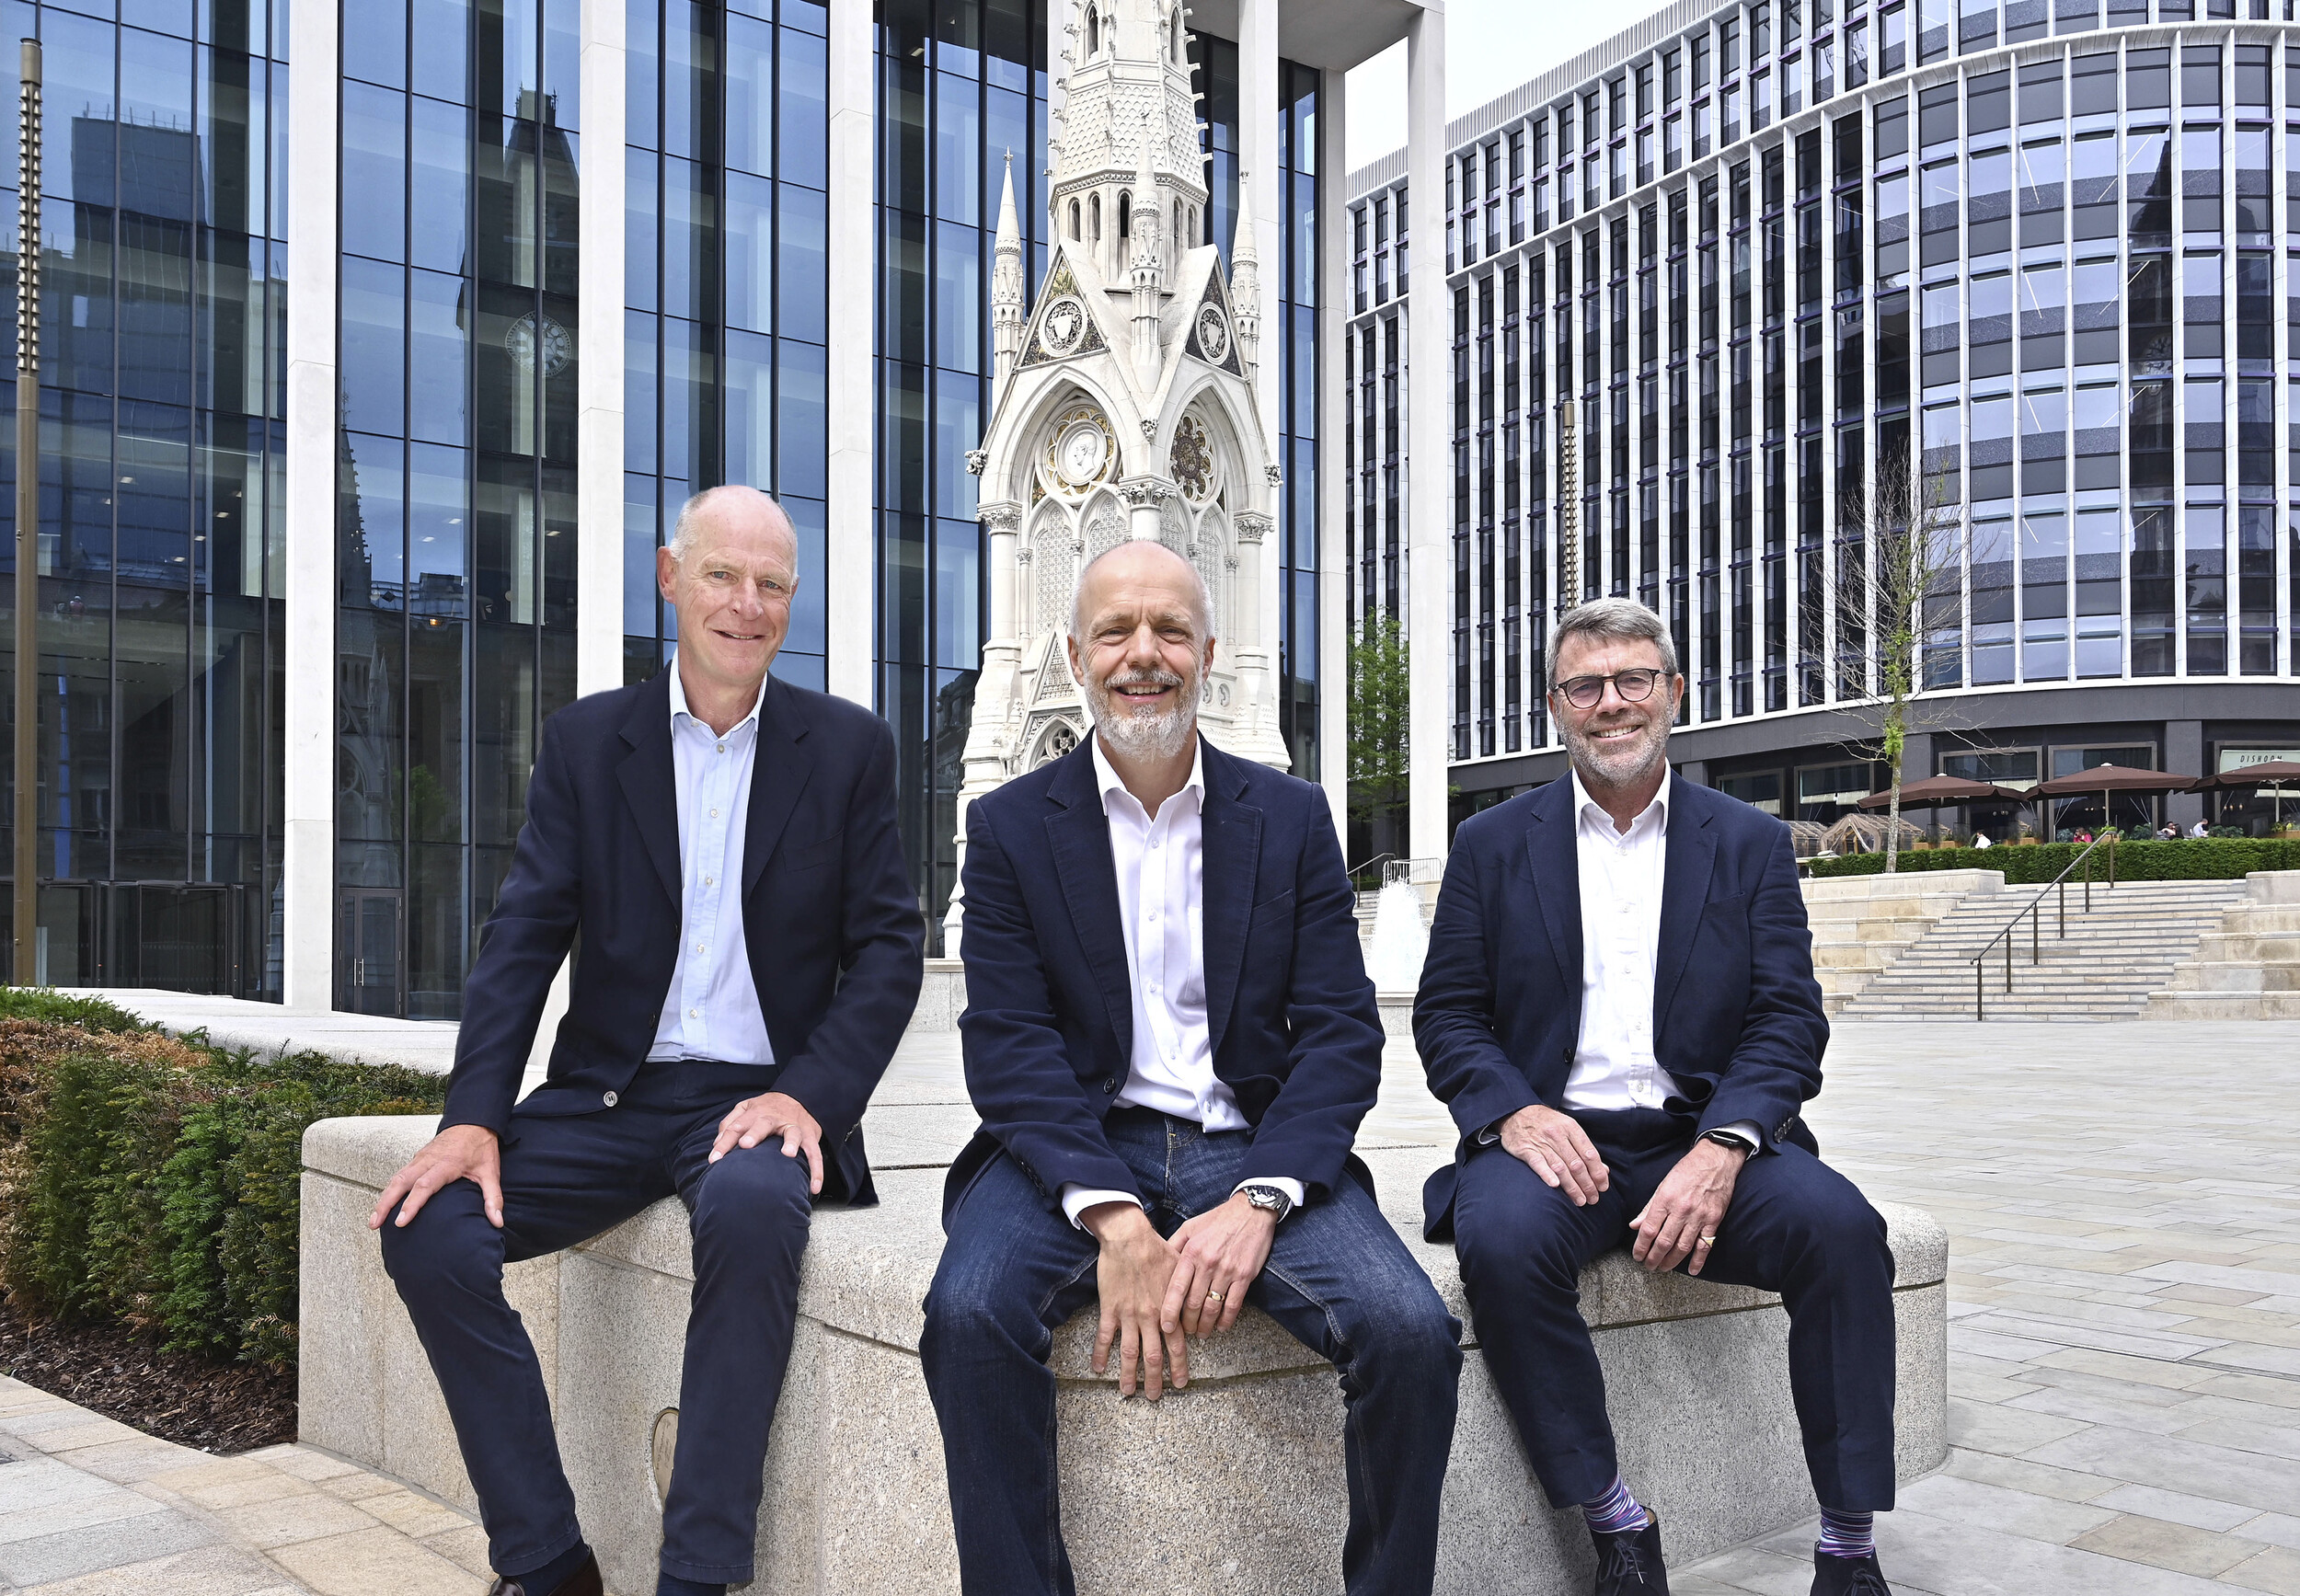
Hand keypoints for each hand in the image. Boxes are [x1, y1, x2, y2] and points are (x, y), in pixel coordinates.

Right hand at [369, 1124, 502, 1230]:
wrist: (474, 1121)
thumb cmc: (481, 1148)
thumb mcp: (491, 1172)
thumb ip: (493, 1197)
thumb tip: (497, 1221)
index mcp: (446, 1164)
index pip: (424, 1186)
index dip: (411, 1204)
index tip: (400, 1222)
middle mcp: (428, 1160)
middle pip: (401, 1182)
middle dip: (386, 1204)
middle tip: (374, 1224)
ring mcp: (420, 1158)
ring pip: (396, 1178)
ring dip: (383, 1198)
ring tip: (374, 1220)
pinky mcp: (417, 1158)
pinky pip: (399, 1174)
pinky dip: (389, 1189)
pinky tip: (384, 1204)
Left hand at [710, 1091, 824, 1193]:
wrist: (800, 1096)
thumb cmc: (767, 1108)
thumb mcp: (746, 1108)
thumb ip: (730, 1123)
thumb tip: (716, 1144)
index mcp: (755, 1113)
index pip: (736, 1127)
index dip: (724, 1143)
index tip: (714, 1160)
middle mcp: (775, 1118)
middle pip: (764, 1124)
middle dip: (755, 1133)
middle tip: (745, 1145)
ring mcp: (794, 1127)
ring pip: (794, 1134)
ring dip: (791, 1143)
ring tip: (788, 1154)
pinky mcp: (810, 1136)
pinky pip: (815, 1153)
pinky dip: (817, 1170)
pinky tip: (814, 1188)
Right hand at [1082, 1202, 1189, 1398]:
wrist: (1130, 1238)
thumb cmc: (1157, 1250)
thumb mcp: (1183, 1271)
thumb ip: (1189, 1293)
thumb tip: (1199, 1306)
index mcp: (1169, 1310)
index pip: (1177, 1345)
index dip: (1179, 1366)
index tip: (1181, 1383)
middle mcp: (1151, 1317)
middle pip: (1154, 1356)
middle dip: (1155, 1380)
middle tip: (1154, 1398)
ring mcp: (1129, 1315)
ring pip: (1129, 1353)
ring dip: (1128, 1375)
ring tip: (1128, 1392)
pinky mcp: (1110, 1308)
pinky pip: (1104, 1336)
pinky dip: (1099, 1354)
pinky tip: (1097, 1369)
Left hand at [1162, 1192, 1277, 1337]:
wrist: (1251, 1211)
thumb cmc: (1218, 1220)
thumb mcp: (1190, 1227)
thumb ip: (1174, 1246)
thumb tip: (1158, 1263)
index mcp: (1191, 1252)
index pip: (1176, 1288)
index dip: (1169, 1311)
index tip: (1165, 1327)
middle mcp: (1208, 1263)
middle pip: (1194, 1303)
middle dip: (1188, 1323)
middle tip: (1185, 1331)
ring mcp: (1227, 1270)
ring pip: (1213, 1308)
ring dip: (1206, 1325)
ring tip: (1202, 1333)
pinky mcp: (1245, 1275)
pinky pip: (1234, 1305)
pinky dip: (1226, 1320)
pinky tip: (1221, 1326)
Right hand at [1498, 1104, 1610, 1205]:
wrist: (1516, 1112)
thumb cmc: (1546, 1123)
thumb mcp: (1568, 1129)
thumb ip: (1584, 1149)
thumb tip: (1604, 1170)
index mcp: (1570, 1128)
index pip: (1589, 1154)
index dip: (1598, 1173)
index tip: (1603, 1187)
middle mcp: (1557, 1134)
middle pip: (1576, 1164)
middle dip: (1587, 1184)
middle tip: (1593, 1199)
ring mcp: (1541, 1142)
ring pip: (1560, 1167)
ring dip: (1572, 1187)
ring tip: (1580, 1200)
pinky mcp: (1525, 1149)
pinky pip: (1538, 1163)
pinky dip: (1547, 1174)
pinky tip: (1555, 1185)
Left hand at [1630, 1138, 1745, 1275]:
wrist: (1716, 1160)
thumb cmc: (1687, 1170)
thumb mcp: (1663, 1185)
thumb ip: (1649, 1207)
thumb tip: (1635, 1225)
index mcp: (1665, 1199)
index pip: (1649, 1229)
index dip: (1641, 1246)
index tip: (1637, 1256)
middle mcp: (1681, 1210)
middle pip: (1664, 1242)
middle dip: (1654, 1258)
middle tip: (1648, 1266)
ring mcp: (1699, 1216)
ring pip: (1683, 1246)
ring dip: (1671, 1261)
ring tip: (1663, 1269)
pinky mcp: (1714, 1220)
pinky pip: (1705, 1245)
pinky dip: (1698, 1260)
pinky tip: (1691, 1270)